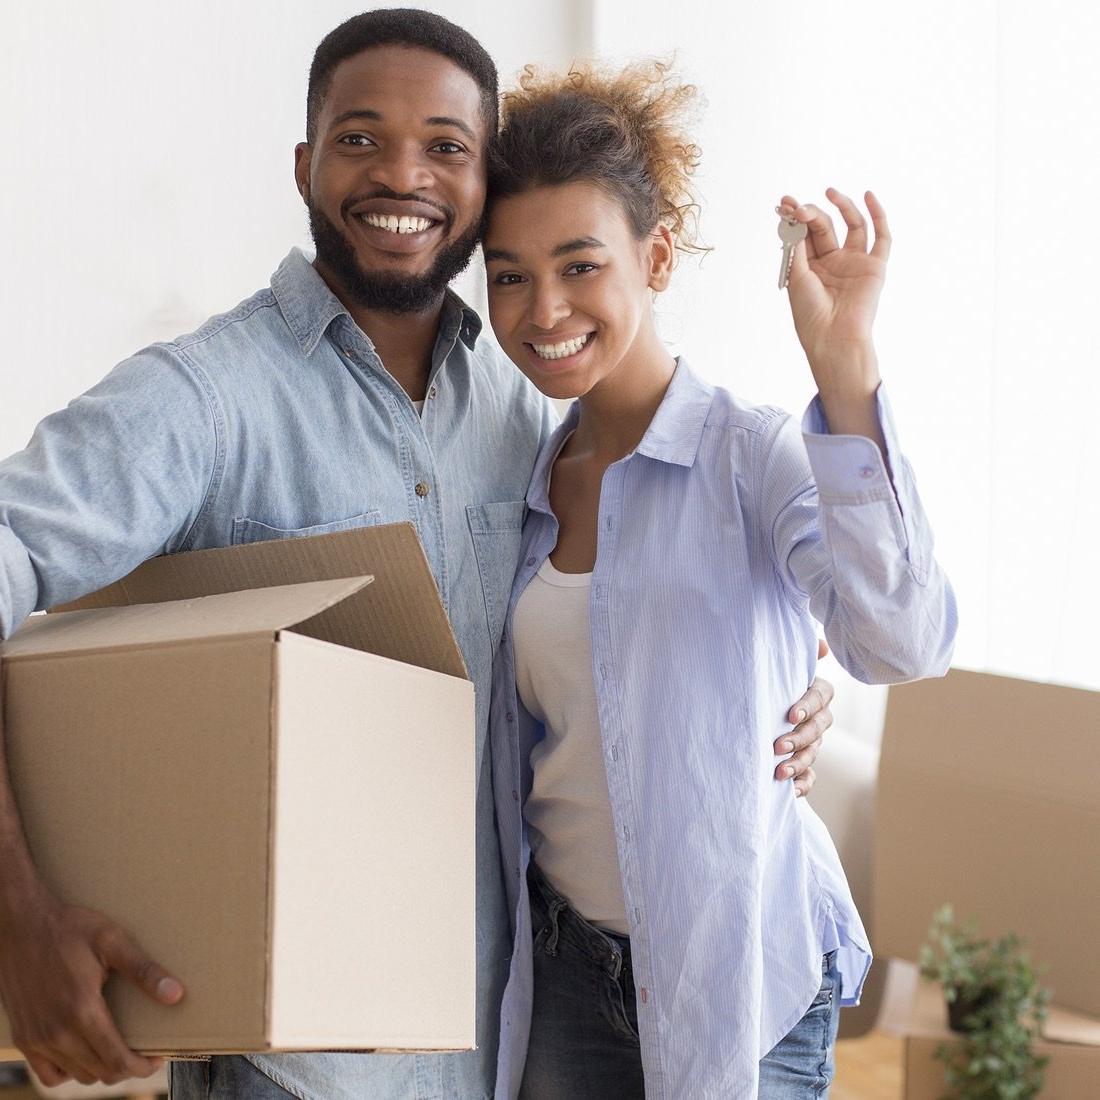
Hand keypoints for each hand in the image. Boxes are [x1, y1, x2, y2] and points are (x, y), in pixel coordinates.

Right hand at [0, 887, 182, 1085]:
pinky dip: (70, 1072)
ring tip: (120, 1050)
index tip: (158, 1059)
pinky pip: (48, 1074)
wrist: (20, 925)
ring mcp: (36, 1038)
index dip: (142, 1067)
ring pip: (77, 1075)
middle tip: (145, 1052)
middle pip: (100, 1073)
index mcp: (81, 1010)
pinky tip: (86, 1054)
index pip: (117, 1060)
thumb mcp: (112, 941)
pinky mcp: (23, 1037)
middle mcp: (56, 1032)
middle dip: (127, 1068)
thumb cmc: (70, 928)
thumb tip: (176, 994)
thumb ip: (144, 970)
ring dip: (102, 1070)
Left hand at [774, 640, 832, 797]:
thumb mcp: (776, 666)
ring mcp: (812, 742)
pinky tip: (790, 791)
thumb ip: (794, 655)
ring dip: (798, 764)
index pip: (819, 697)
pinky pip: (810, 777)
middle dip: (799, 738)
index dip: (807, 706)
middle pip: (817, 729)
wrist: (750, 714)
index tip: (790, 715)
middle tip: (777, 746)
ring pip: (813, 754)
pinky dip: (802, 784)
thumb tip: (823, 645)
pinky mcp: (803, 764)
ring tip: (779, 773)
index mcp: (815, 692)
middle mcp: (818, 718)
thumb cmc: (767, 682)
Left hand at [777, 188, 889, 395]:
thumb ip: (798, 245)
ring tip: (829, 192)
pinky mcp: (875, 267)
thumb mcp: (797, 275)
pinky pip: (881, 237)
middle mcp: (834, 263)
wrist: (832, 337)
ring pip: (853, 226)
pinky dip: (878, 215)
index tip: (784, 202)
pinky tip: (868, 196)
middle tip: (800, 207)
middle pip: (825, 228)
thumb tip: (795, 216)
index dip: (796, 218)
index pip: (805, 235)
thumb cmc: (810, 313)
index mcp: (811, 268)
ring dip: (842, 206)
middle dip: (812, 214)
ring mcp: (855, 263)